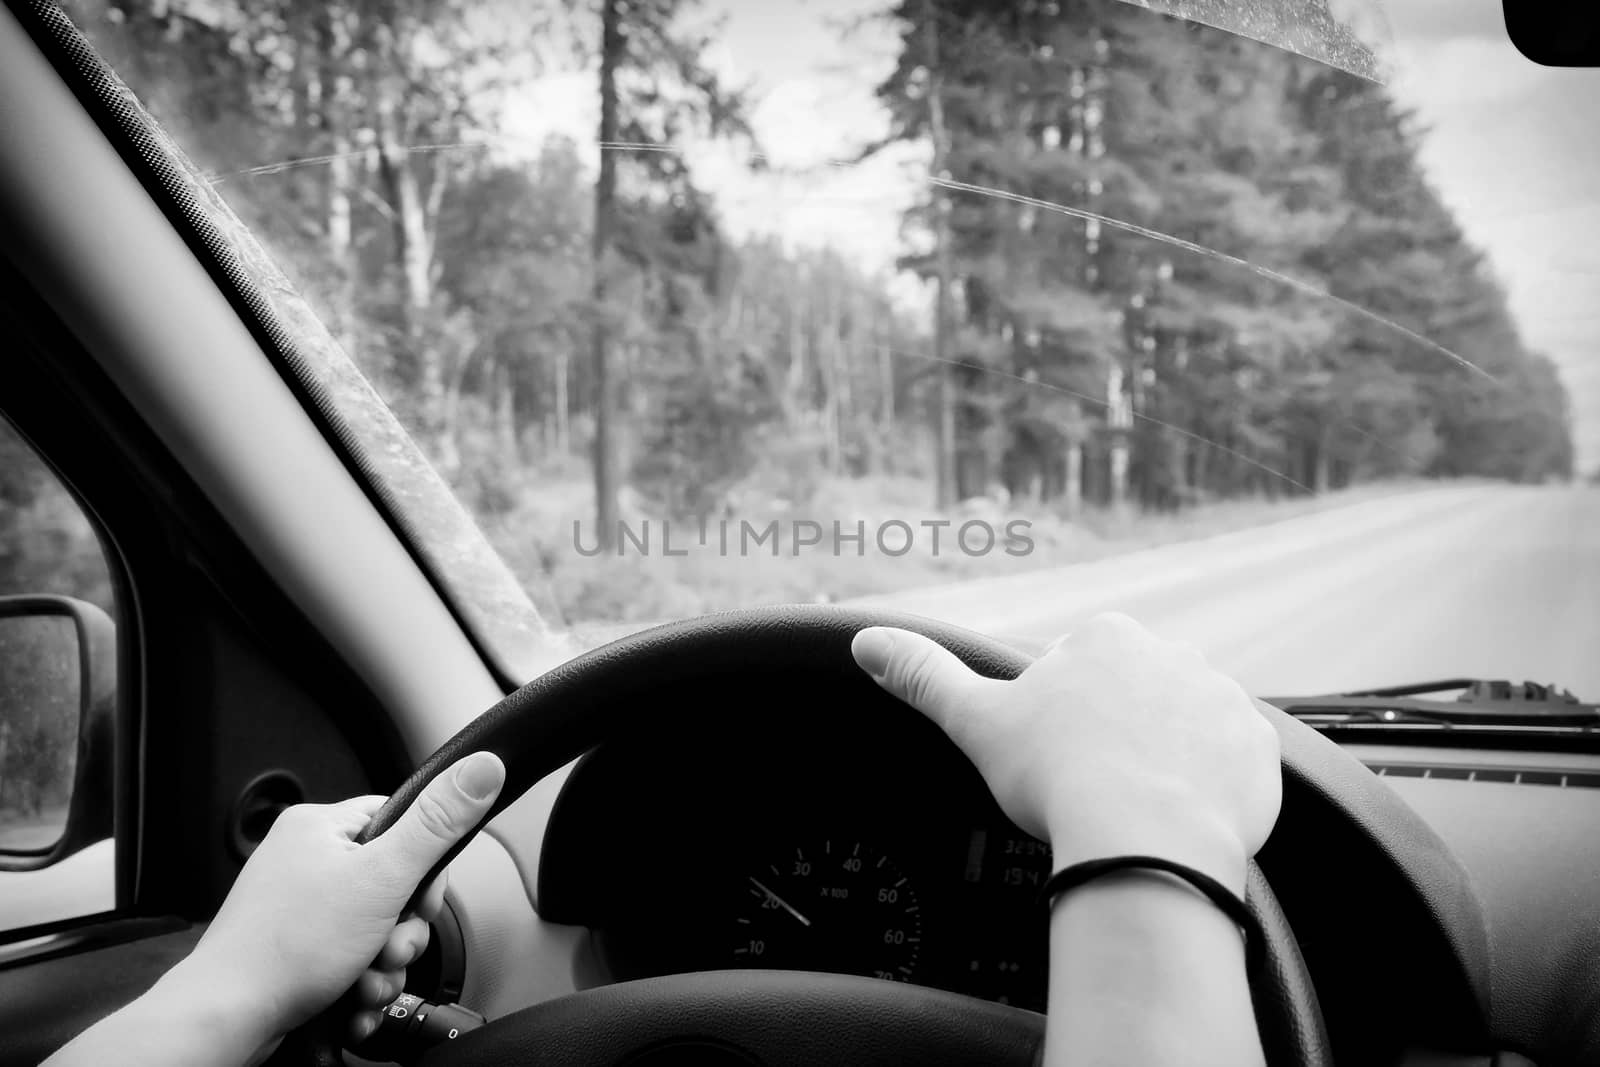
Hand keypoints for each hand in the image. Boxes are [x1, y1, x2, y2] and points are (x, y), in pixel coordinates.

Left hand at [170, 751, 506, 1058]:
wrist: (229, 1019)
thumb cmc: (286, 950)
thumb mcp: (383, 878)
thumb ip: (437, 824)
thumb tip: (482, 767)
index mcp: (320, 826)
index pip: (403, 824)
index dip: (425, 869)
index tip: (420, 900)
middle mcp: (306, 860)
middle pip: (394, 885)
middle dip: (403, 929)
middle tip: (387, 946)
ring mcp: (299, 906)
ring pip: (376, 927)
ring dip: (384, 963)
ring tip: (364, 978)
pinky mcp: (296, 947)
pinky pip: (351, 955)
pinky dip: (360, 980)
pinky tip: (351, 995)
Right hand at [851, 614, 1279, 894]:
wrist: (1146, 838)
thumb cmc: (1058, 776)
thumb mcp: (976, 722)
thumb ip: (924, 675)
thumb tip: (865, 640)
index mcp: (1106, 638)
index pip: (1083, 668)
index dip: (1064, 717)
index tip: (1058, 758)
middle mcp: (1174, 654)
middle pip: (1138, 693)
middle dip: (1120, 731)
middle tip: (1095, 786)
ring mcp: (1223, 700)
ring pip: (1187, 725)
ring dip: (1168, 756)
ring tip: (1138, 807)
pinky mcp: (1259, 749)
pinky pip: (1234, 763)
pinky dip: (1211, 786)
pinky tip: (1180, 816)